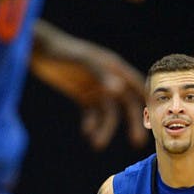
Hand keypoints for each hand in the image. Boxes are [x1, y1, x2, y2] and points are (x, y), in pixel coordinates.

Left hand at [32, 27, 147, 148]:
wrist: (38, 49)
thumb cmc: (62, 51)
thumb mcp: (82, 61)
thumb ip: (101, 74)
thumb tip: (119, 91)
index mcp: (114, 68)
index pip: (137, 86)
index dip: (147, 102)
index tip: (155, 119)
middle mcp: (109, 79)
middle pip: (126, 104)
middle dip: (132, 123)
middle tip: (137, 143)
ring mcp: (96, 88)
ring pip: (107, 114)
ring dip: (105, 129)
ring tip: (97, 145)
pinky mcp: (82, 95)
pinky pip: (92, 114)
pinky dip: (91, 125)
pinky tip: (87, 134)